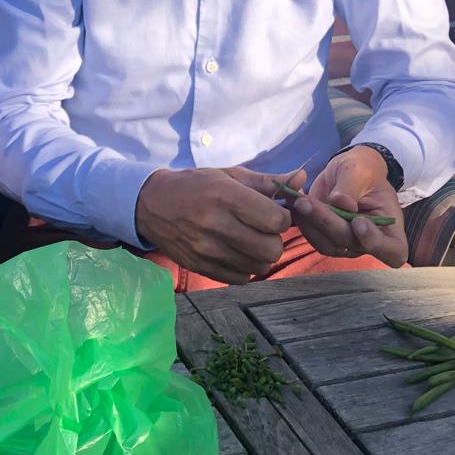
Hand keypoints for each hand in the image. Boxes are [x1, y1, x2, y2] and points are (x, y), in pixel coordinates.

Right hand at [134, 166, 294, 285]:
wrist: (151, 205)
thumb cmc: (196, 185)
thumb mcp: (230, 175)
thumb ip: (268, 182)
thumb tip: (303, 179)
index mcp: (225, 196)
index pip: (276, 220)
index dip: (282, 218)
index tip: (273, 213)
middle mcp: (215, 225)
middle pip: (271, 249)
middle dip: (274, 240)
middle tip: (263, 231)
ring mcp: (206, 250)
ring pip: (258, 267)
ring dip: (260, 256)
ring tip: (249, 241)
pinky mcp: (200, 267)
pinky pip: (240, 279)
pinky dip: (244, 268)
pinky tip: (235, 253)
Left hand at [287, 147, 407, 268]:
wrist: (348, 172)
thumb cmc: (363, 170)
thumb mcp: (361, 170)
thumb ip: (352, 186)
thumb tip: (342, 203)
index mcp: (391, 229)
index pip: (393, 251)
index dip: (375, 243)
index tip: (359, 221)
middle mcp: (370, 243)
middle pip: (350, 243)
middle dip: (328, 222)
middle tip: (307, 202)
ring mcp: (347, 244)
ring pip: (327, 243)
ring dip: (310, 223)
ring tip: (298, 199)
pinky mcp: (326, 239)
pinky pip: (312, 237)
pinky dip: (302, 221)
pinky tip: (294, 201)